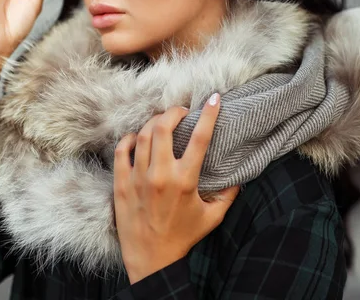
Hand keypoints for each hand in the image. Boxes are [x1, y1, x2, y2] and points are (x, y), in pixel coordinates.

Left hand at [114, 93, 239, 283]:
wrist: (152, 260)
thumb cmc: (183, 238)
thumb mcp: (212, 217)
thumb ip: (228, 194)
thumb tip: (239, 176)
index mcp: (185, 180)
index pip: (200, 138)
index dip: (209, 114)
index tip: (214, 99)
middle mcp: (160, 175)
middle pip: (163, 127)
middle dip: (174, 112)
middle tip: (182, 112)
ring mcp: (138, 178)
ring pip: (142, 135)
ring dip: (153, 122)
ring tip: (162, 122)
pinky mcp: (121, 184)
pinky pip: (122, 151)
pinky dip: (129, 139)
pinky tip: (137, 138)